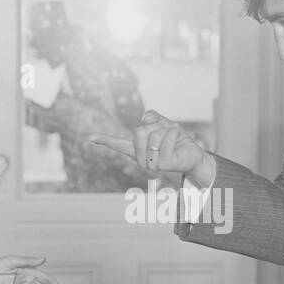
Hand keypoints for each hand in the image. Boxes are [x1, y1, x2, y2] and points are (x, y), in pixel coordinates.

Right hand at [88, 110, 215, 187]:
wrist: (193, 154)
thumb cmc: (176, 140)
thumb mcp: (163, 123)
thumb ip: (153, 117)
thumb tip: (144, 118)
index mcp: (137, 149)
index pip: (118, 144)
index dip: (104, 139)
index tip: (89, 137)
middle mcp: (141, 158)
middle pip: (139, 130)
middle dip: (156, 127)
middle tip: (165, 135)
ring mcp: (151, 164)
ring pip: (154, 134)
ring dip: (167, 131)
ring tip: (173, 141)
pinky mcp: (163, 165)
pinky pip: (166, 138)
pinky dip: (175, 134)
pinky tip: (179, 142)